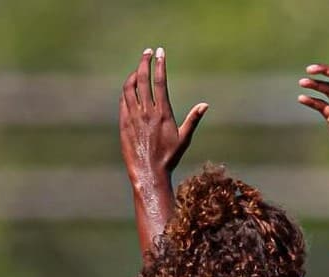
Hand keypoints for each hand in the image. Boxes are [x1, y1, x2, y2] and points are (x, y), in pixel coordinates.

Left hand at [120, 47, 207, 183]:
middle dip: (144, 62)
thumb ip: (193, 119)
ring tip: (139, 68)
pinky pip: (123, 101)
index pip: (160, 83)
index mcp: (163, 114)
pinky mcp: (124, 123)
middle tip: (147, 52)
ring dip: (134, 74)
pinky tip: (130, 87)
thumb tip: (205, 105)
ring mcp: (133, 117)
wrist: (148, 172)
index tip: (160, 52)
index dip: (160, 65)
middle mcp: (146, 113)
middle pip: (143, 80)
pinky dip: (127, 90)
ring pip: (130, 88)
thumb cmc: (169, 157)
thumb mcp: (184, 139)